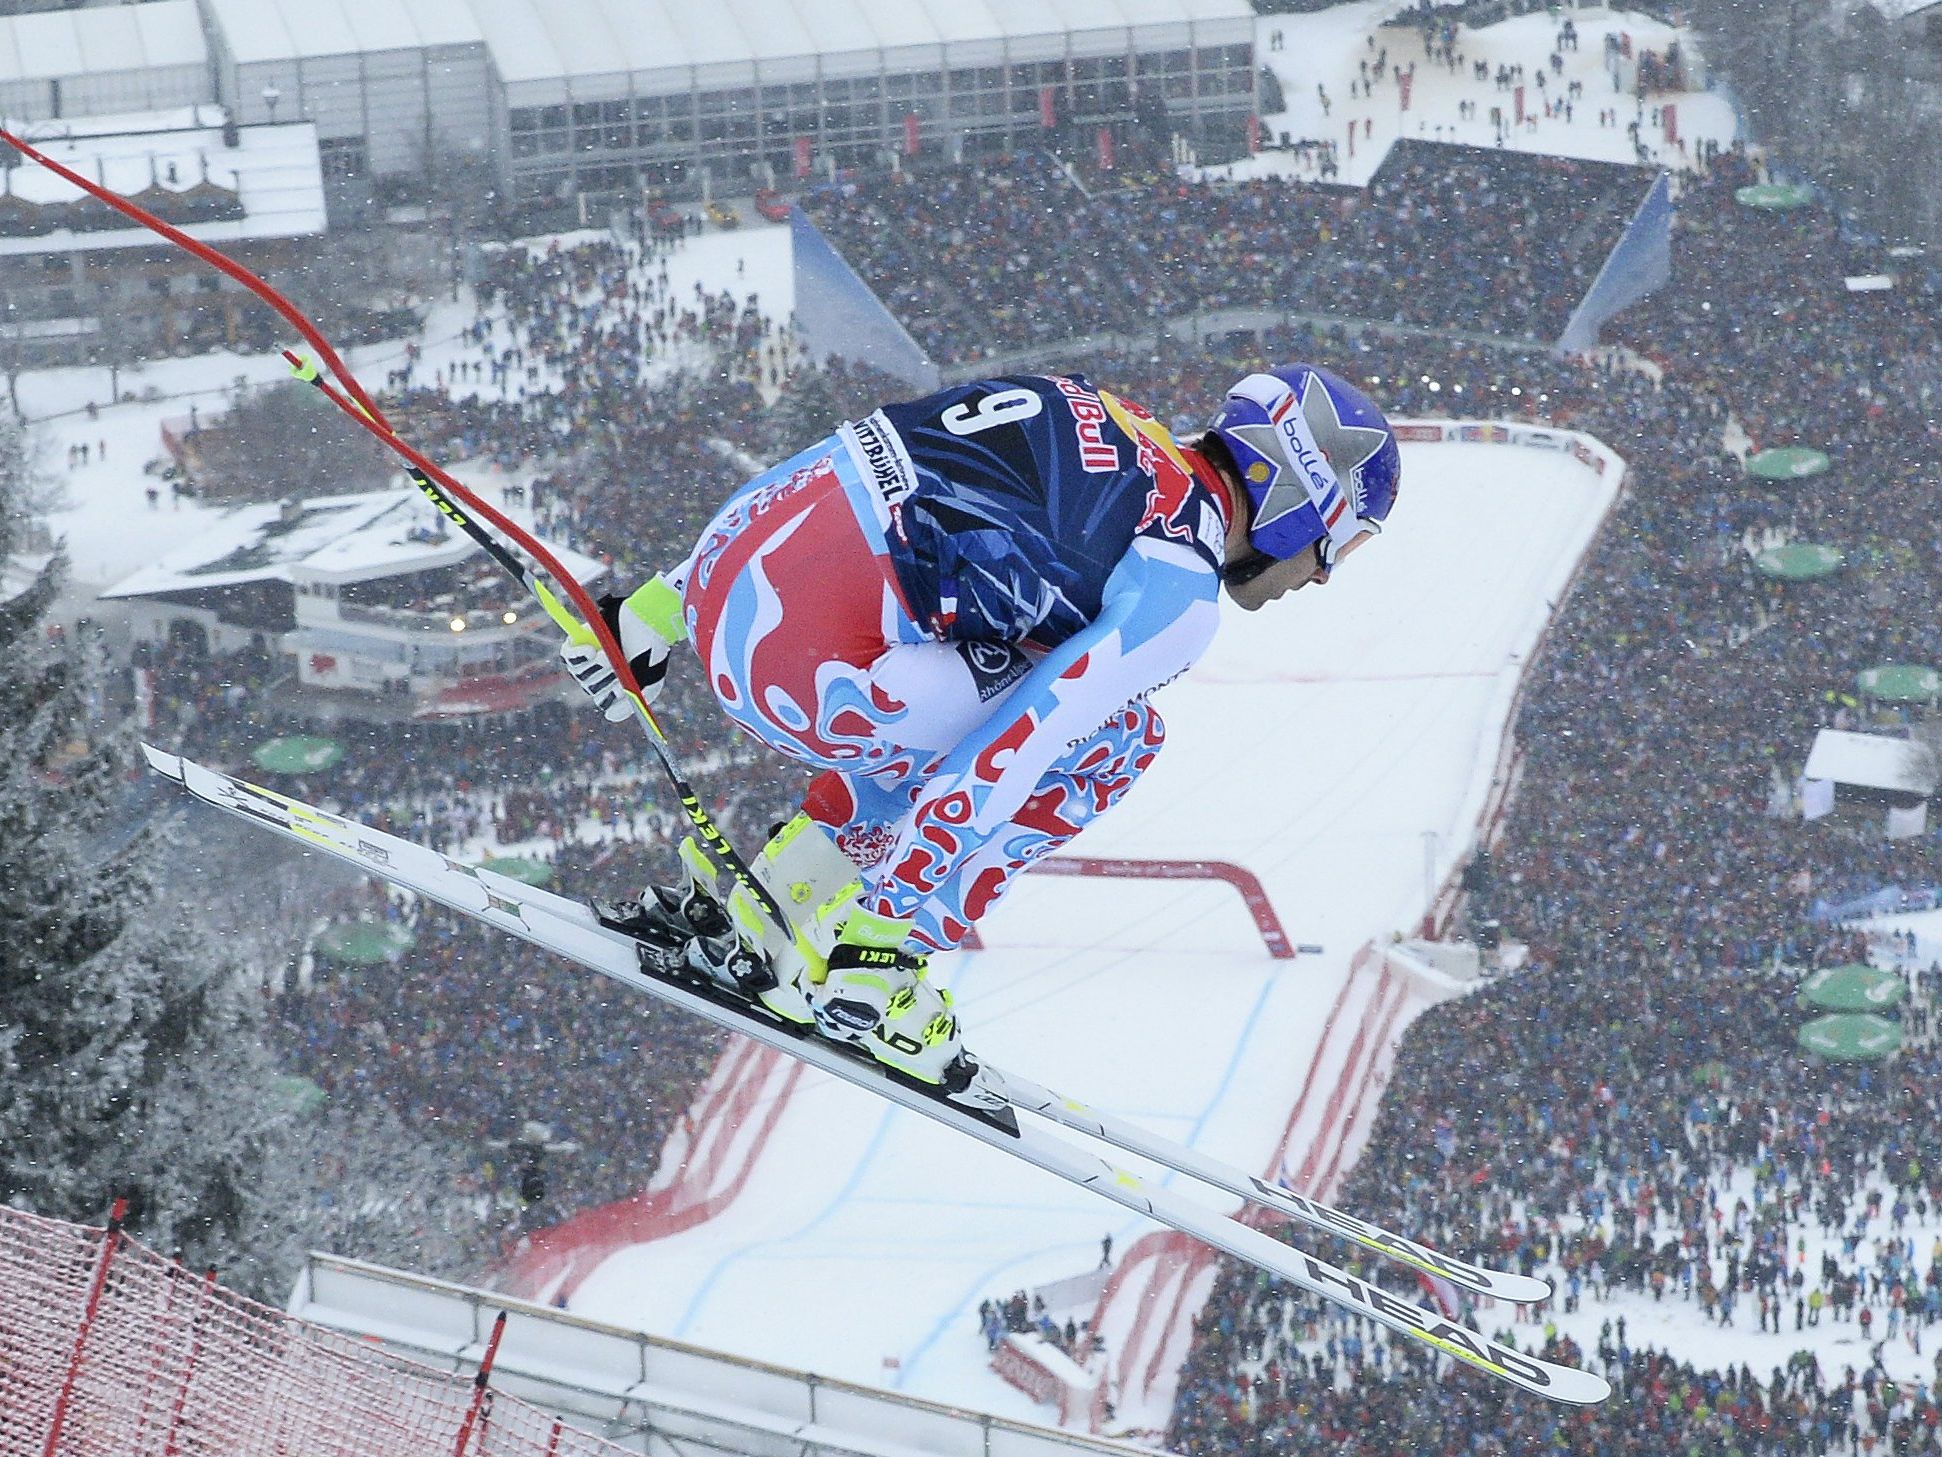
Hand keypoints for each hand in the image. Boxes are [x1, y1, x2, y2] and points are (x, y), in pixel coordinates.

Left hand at [560, 594, 672, 721]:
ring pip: (578, 673)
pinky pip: (568, 656)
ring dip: (592, 667)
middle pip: (590, 686)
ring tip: (606, 654)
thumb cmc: (652, 654)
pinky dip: (577, 655)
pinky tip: (590, 651)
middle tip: (615, 663)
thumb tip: (609, 716)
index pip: (601, 699)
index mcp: (616, 684)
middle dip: (602, 677)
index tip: (619, 686)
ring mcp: (589, 656)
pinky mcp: (580, 640)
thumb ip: (629, 705)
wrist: (649, 622)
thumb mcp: (647, 686)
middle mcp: (601, 672)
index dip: (607, 695)